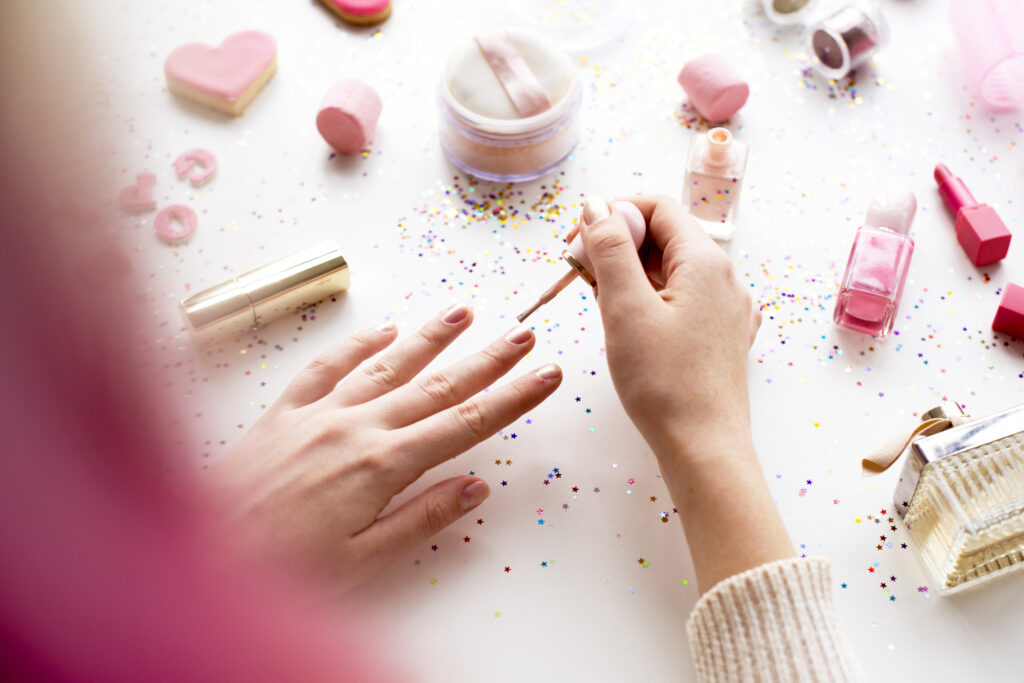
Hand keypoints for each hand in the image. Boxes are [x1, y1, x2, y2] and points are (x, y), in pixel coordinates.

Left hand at [209, 305, 561, 595]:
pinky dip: (359, 345)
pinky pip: (328, 366)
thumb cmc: (281, 570)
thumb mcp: (362, 562)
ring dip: (430, 338)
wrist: (197, 556)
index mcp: (381, 466)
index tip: (544, 373)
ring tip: (464, 313)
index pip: (464, 424)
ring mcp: (318, 413)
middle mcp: (356, 428)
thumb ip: (421, 519)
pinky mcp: (284, 411)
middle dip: (486, 359)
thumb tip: (474, 488)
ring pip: (388, 364)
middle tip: (522, 333)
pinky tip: (384, 331)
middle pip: (436, 386)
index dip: (511, 398)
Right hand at [573, 195, 760, 468]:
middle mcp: (723, 278)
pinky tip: (627, 322)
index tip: (578, 240)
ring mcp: (725, 308)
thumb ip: (610, 250)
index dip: (614, 213)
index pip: (657, 207)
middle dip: (617, 244)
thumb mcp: (625, 308)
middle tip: (580, 272)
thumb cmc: (664, 384)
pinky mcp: (719, 335)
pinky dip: (648, 298)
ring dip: (629, 273)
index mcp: (705, 262)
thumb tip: (597, 206)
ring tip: (598, 300)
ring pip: (670, 269)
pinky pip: (680, 298)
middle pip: (664, 236)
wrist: (703, 448)